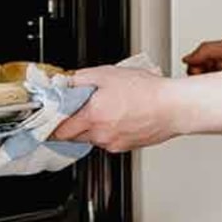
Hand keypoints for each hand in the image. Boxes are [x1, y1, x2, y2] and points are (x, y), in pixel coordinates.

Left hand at [48, 66, 179, 152]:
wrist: (173, 107)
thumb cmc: (147, 90)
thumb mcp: (108, 74)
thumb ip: (81, 78)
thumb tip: (65, 83)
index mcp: (92, 115)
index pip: (58, 129)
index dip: (51, 123)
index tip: (47, 119)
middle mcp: (99, 134)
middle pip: (71, 136)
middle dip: (70, 124)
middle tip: (76, 110)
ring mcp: (112, 143)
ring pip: (90, 138)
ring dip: (90, 127)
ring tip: (106, 109)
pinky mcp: (124, 147)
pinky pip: (107, 141)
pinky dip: (107, 131)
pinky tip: (119, 117)